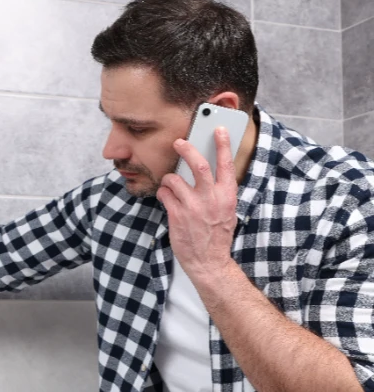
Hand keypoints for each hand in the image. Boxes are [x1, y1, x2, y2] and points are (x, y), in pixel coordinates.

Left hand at [156, 127, 237, 283]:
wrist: (208, 262)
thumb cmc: (216, 235)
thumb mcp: (226, 211)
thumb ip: (219, 191)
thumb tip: (210, 171)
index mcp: (227, 196)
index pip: (226, 164)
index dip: (223, 144)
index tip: (219, 129)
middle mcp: (211, 199)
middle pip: (198, 165)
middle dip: (187, 149)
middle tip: (178, 142)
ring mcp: (193, 207)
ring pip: (175, 179)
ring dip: (169, 178)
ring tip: (170, 183)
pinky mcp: (177, 215)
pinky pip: (165, 194)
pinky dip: (163, 192)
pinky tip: (167, 198)